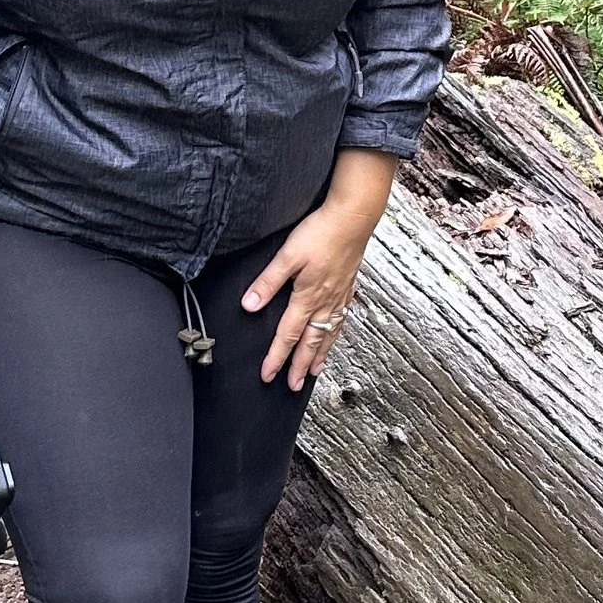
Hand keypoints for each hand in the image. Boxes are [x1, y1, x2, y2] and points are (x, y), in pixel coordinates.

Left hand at [245, 150, 396, 388]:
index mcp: (307, 296)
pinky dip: (336, 333)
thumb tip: (249, 305)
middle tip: (293, 385)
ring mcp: (339, 295)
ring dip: (320, 354)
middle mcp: (325, 301)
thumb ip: (268, 282)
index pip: (288, 334)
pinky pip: (341, 318)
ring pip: (328, 333)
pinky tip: (334, 333)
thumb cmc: (322, 232)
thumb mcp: (287, 256)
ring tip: (315, 371)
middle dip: (299, 365)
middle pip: (311, 341)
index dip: (277, 357)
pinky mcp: (347, 285)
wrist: (353, 217)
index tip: (268, 375)